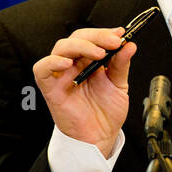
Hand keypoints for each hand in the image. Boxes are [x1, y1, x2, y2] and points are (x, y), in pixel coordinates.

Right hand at [32, 27, 136, 156]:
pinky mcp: (51, 88)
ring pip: (61, 48)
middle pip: (76, 38)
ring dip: (80, 45)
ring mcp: (62, 75)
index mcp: (90, 62)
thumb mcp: (119, 86)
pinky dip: (52, 62)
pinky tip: (67, 63)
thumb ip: (121, 65)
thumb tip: (129, 45)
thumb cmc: (106, 113)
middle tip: (113, 42)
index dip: (104, 33)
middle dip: (96, 36)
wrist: (100, 137)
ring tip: (98, 53)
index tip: (120, 34)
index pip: (92, 38)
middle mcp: (75, 65)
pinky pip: (42, 69)